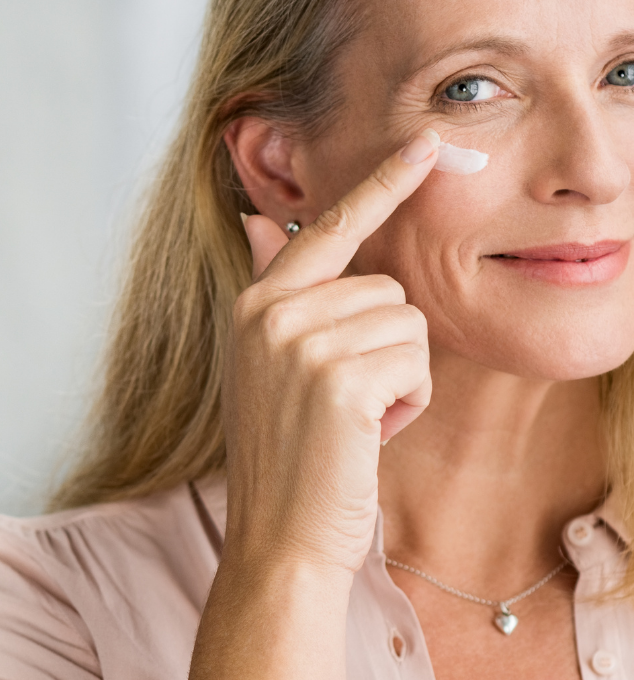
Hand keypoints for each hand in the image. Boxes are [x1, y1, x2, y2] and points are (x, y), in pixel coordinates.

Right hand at [223, 130, 438, 575]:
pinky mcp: (338, 379)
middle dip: (387, 345)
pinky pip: (416, 361)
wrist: (278, 536)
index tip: (426, 143)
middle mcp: (271, 313)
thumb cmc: (286, 453)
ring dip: (400, 376)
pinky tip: (368, 434)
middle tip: (346, 403)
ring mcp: (301, 343)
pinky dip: (408, 402)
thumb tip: (255, 220)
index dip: (380, 185)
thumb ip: (270, 286)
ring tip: (354, 420)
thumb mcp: (265, 363)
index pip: (327, 228)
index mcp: (254, 304)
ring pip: (407, 323)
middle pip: (386, 287)